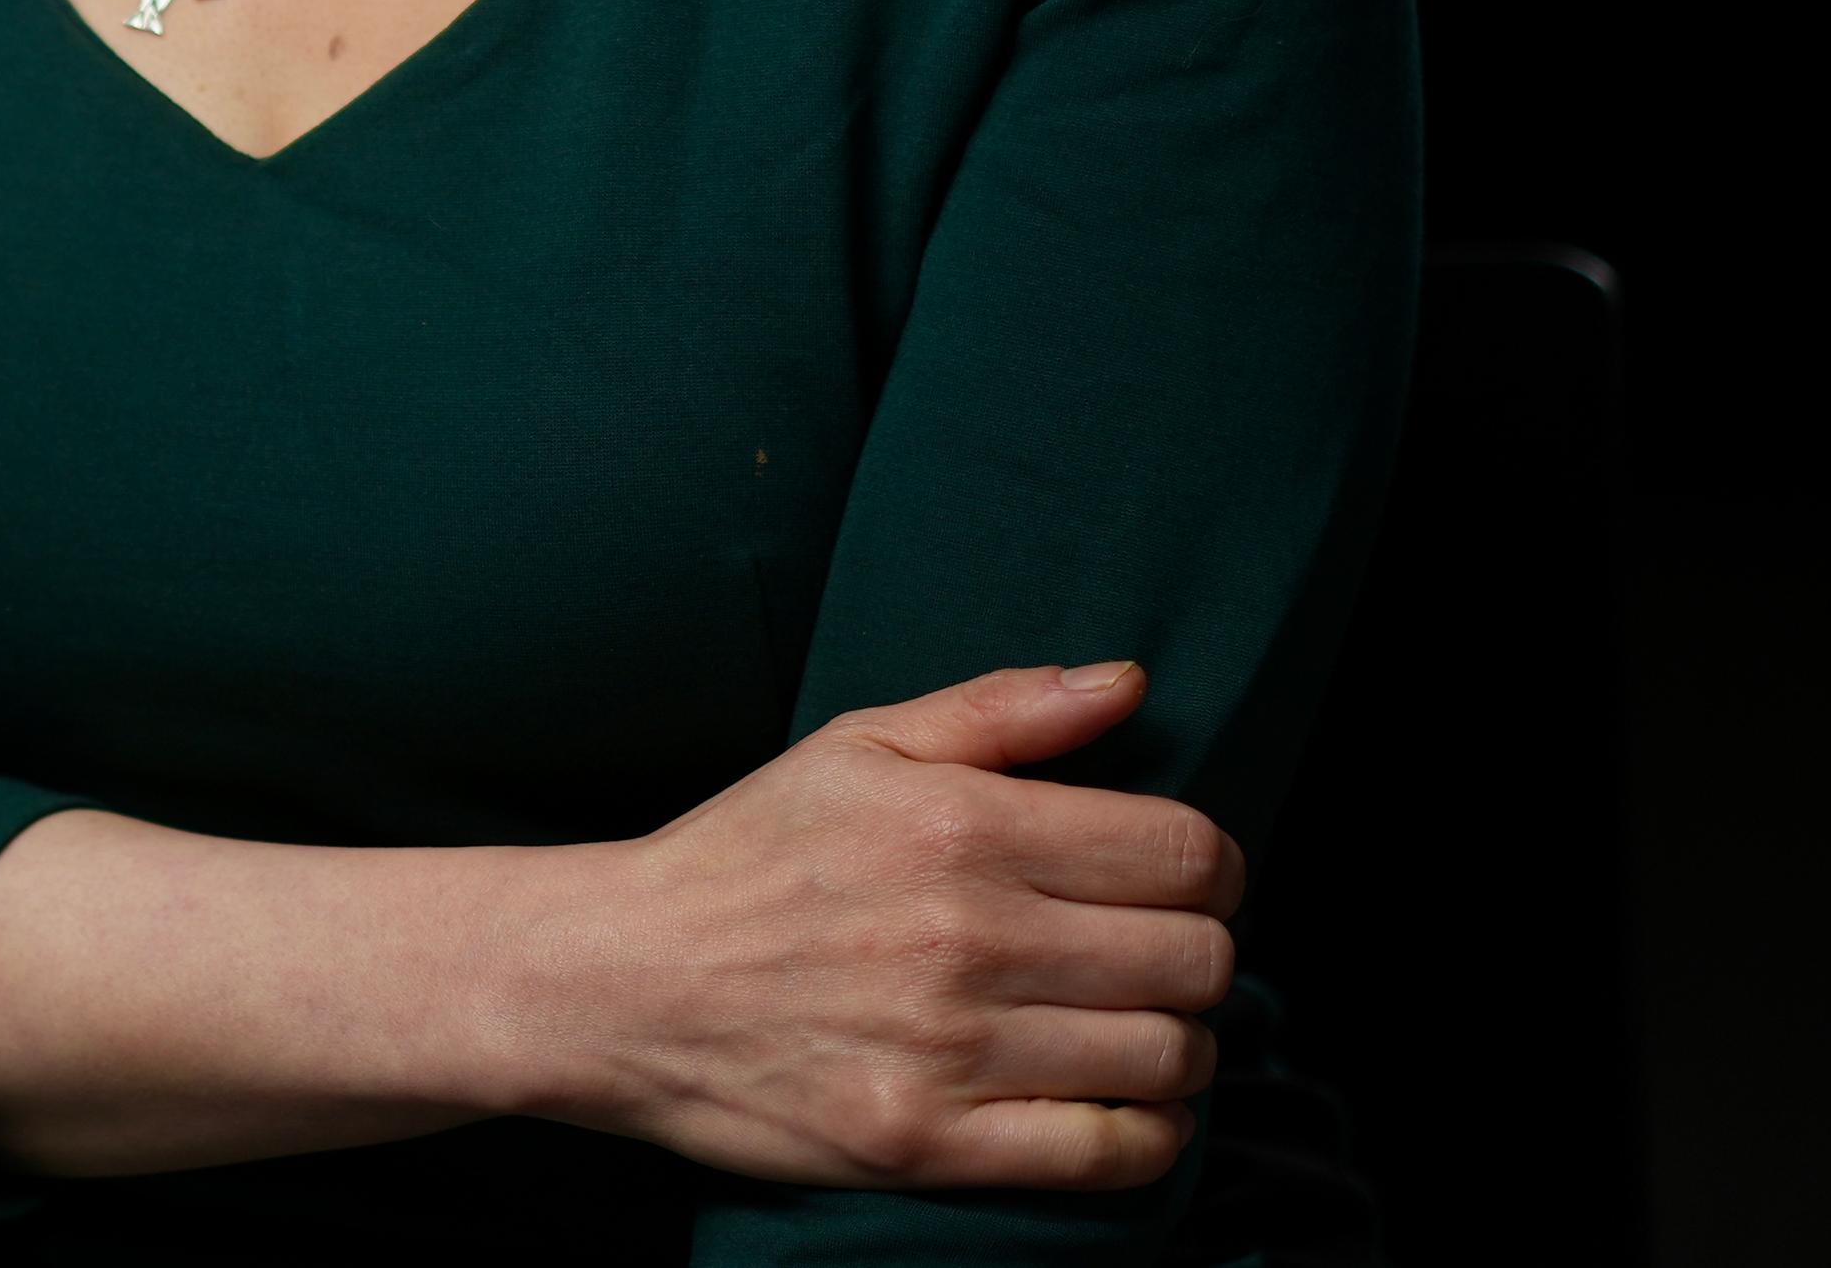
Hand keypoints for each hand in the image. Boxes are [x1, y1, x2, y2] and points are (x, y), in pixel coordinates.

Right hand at [492, 661, 1242, 1192]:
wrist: (619, 980)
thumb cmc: (745, 856)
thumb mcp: (858, 747)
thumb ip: (1001, 710)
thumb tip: (1129, 679)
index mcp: (962, 827)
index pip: (1185, 852)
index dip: (1212, 867)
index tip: (1183, 879)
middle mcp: (969, 937)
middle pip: (1196, 959)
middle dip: (1198, 955)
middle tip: (1154, 955)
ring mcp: (951, 1050)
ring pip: (1170, 1058)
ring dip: (1178, 1047)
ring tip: (1132, 1026)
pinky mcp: (929, 1143)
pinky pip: (1112, 1151)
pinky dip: (1148, 1133)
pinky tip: (1120, 1101)